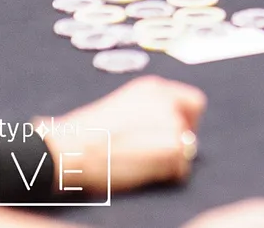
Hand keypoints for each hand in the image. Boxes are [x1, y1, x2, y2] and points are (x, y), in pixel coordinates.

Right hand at [45, 76, 204, 193]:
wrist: (70, 148)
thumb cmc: (86, 133)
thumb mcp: (122, 104)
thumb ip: (149, 109)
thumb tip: (167, 124)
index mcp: (154, 88)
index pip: (193, 101)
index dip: (187, 119)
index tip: (177, 132)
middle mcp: (167, 101)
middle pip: (189, 125)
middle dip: (180, 140)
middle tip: (161, 154)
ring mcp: (172, 124)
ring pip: (187, 148)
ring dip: (173, 159)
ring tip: (145, 165)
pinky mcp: (171, 148)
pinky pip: (181, 168)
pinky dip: (170, 175)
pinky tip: (146, 174)